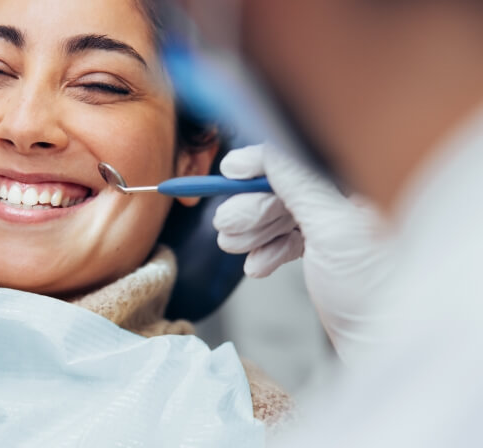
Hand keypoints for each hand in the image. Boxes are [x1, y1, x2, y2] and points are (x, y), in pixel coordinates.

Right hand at [213, 144, 392, 362]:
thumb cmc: (375, 290)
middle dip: (251, 208)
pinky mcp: (327, 256)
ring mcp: (337, 229)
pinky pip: (287, 242)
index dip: (261, 165)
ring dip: (252, 232)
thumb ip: (299, 184)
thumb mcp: (333, 228)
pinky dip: (267, 252)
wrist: (385, 344)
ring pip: (281, 217)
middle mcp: (350, 202)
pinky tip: (257, 267)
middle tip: (226, 225)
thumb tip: (266, 153)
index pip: (301, 160)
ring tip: (233, 247)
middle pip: (285, 190)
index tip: (229, 172)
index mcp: (362, 185)